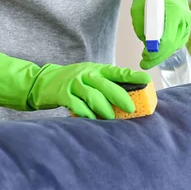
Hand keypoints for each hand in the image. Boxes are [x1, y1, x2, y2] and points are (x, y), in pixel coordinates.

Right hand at [29, 62, 150, 118]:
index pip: (118, 72)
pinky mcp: (63, 94)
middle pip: (107, 85)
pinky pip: (77, 105)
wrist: (43, 81)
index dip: (133, 76)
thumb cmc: (73, 82)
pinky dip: (86, 113)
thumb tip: (130, 100)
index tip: (147, 80)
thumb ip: (106, 85)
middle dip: (121, 97)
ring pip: (93, 96)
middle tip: (131, 109)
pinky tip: (93, 120)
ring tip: (112, 118)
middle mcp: (87, 74)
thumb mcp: (90, 77)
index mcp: (97, 70)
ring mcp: (74, 83)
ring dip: (104, 108)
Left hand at [126, 0, 190, 69]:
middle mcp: (185, 16)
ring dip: (163, 52)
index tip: (144, 59)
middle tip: (144, 62)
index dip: (155, 53)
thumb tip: (147, 45)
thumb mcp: (137, 9)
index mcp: (174, 11)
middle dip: (158, 56)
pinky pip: (179, 39)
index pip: (167, 40)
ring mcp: (187, 20)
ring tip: (149, 55)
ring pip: (177, 44)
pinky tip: (158, 48)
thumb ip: (141, 28)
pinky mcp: (186, 22)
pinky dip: (169, 46)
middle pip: (173, 45)